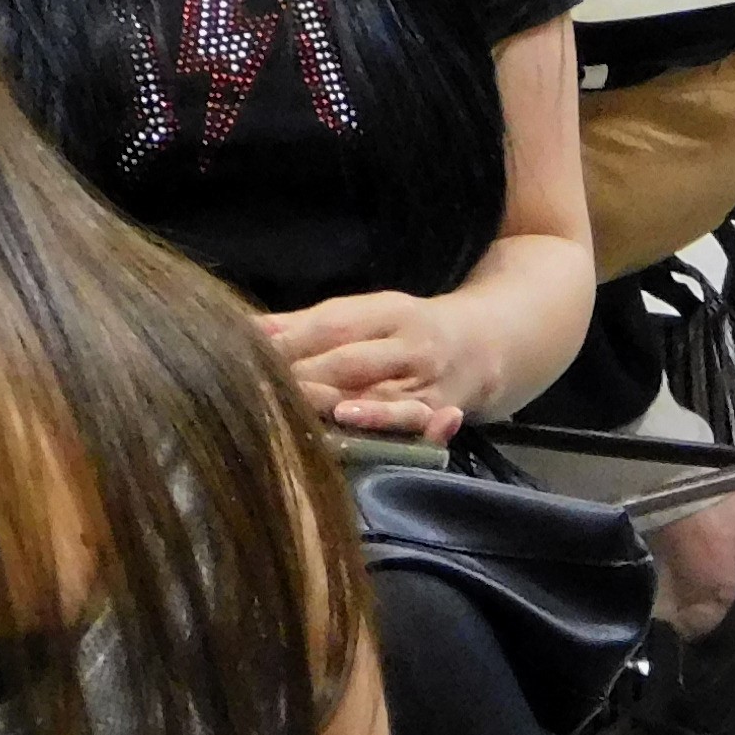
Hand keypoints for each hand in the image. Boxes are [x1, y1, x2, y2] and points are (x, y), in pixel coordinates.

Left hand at [264, 287, 475, 440]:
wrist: (486, 348)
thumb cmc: (407, 332)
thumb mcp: (368, 315)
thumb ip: (307, 324)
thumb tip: (248, 330)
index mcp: (389, 312)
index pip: (334, 324)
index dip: (291, 339)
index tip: (248, 352)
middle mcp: (410, 345)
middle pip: (350, 360)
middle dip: (304, 374)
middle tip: (259, 387)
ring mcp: (426, 381)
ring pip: (373, 392)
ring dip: (331, 402)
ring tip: (294, 407)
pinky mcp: (437, 413)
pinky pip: (405, 421)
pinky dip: (378, 421)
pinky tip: (347, 422)